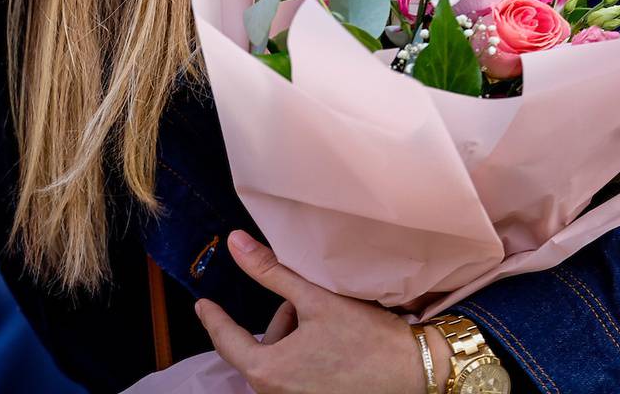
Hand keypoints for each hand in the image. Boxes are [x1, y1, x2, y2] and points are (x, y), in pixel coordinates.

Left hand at [194, 231, 443, 393]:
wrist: (416, 373)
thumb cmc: (367, 338)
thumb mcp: (315, 298)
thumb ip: (270, 271)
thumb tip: (235, 242)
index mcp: (269, 371)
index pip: (227, 340)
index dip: (214, 319)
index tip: (203, 305)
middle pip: (262, 349)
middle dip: (282, 322)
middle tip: (310, 305)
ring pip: (280, 363)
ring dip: (295, 339)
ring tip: (329, 326)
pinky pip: (297, 378)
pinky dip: (306, 358)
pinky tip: (333, 346)